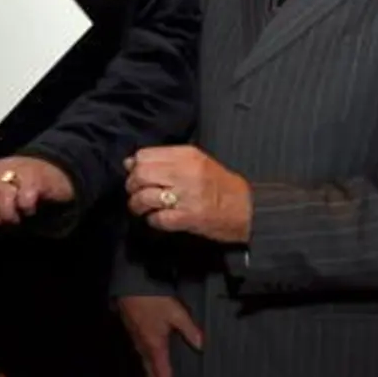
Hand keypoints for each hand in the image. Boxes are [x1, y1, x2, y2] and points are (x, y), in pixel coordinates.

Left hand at [0, 157, 74, 237]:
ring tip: (16, 219)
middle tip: (2, 225)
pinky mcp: (36, 176)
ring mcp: (17, 170)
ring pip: (3, 195)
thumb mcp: (4, 200)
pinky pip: (25, 196)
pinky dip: (26, 208)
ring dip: (8, 214)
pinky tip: (29, 210)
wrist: (56, 172)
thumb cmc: (25, 189)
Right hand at [117, 295, 202, 376]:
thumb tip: (201, 345)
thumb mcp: (175, 312)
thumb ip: (189, 329)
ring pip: (147, 368)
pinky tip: (155, 367)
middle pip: (152, 376)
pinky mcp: (135, 336)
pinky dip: (151, 369)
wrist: (129, 286)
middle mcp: (144, 350)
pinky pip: (144, 359)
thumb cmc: (152, 300)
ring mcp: (138, 343)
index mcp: (155, 348)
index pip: (163, 376)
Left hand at [124, 146, 252, 242]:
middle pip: (141, 175)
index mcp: (187, 156)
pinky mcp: (188, 217)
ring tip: (143, 209)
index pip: (144, 156)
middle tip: (136, 193)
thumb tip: (129, 163)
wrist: (247, 209)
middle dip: (132, 186)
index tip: (136, 174)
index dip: (135, 167)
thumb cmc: (220, 186)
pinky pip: (157, 219)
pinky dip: (153, 220)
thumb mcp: (197, 163)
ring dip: (138, 205)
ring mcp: (186, 196)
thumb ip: (165, 159)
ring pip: (144, 197)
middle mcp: (185, 173)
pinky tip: (158, 219)